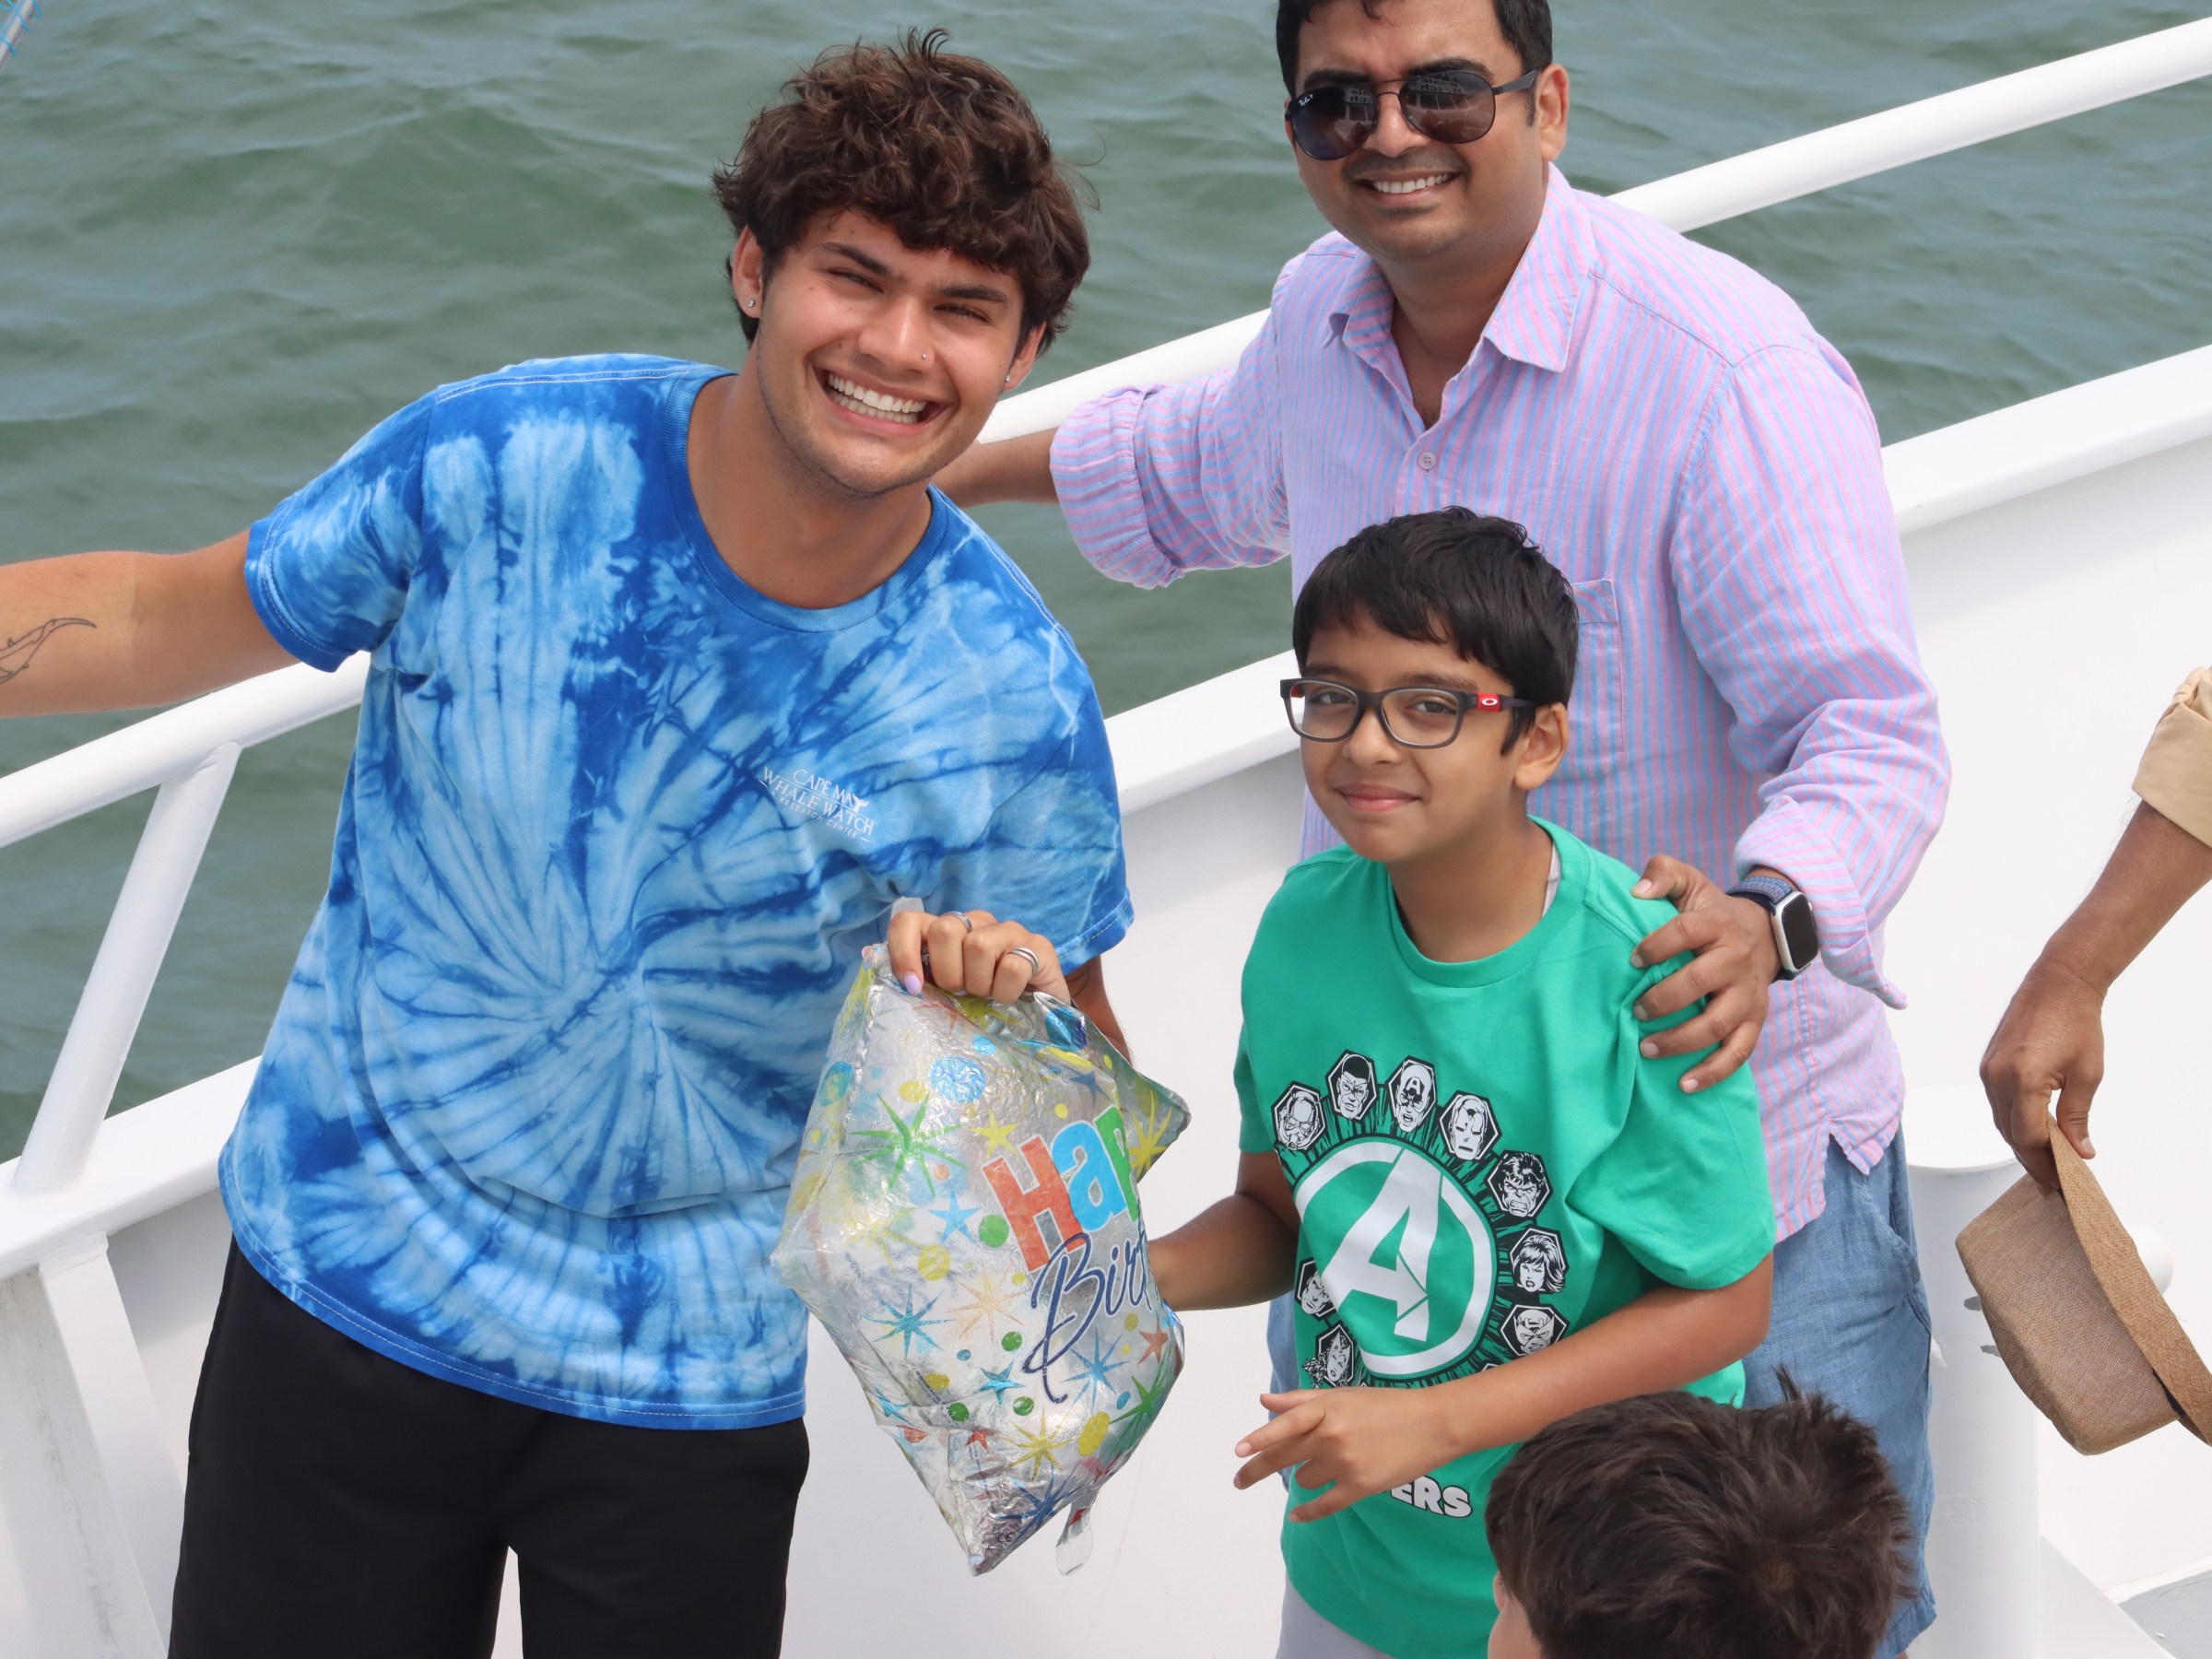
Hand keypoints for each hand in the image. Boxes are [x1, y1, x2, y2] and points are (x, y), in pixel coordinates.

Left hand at [884, 907, 1068, 1003]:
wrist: (1038, 1024)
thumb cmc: (983, 1008)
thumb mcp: (943, 995)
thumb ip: (913, 975)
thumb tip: (869, 955)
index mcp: (947, 932)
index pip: (910, 921)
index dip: (904, 951)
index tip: (914, 987)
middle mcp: (976, 923)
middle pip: (945, 928)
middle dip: (949, 972)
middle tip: (962, 992)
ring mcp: (1008, 931)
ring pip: (978, 946)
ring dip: (980, 984)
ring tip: (988, 995)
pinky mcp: (1038, 946)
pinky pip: (1012, 966)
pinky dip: (1007, 992)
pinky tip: (1012, 998)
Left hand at [1233, 1388, 1454, 1522]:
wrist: (1432, 1424)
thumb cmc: (1385, 1406)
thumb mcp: (1343, 1396)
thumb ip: (1301, 1401)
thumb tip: (1264, 1401)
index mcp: (1327, 1408)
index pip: (1285, 1424)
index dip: (1260, 1438)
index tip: (1238, 1451)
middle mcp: (1332, 1435)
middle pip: (1285, 1456)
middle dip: (1257, 1469)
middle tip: (1239, 1481)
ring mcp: (1346, 1463)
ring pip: (1305, 1479)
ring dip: (1304, 1476)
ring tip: (1326, 1465)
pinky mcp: (1361, 1486)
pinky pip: (1324, 1505)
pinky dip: (1308, 1512)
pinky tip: (1296, 1515)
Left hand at [1628, 856, 1778, 1091]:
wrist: (1764, 933)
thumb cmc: (1710, 913)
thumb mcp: (1691, 883)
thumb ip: (1663, 873)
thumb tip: (1636, 891)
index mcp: (1716, 925)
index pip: (1685, 933)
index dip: (1656, 946)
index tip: (1630, 961)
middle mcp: (1736, 960)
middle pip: (1700, 982)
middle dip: (1663, 999)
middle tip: (1634, 1010)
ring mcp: (1748, 995)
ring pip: (1719, 1024)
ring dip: (1681, 1040)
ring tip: (1646, 1048)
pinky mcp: (1755, 1022)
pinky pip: (1739, 1053)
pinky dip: (1713, 1072)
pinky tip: (1685, 1085)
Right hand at [1980, 955, 2103, 1190]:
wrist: (2057, 985)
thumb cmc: (2077, 1023)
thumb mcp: (2088, 1075)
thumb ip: (2078, 1117)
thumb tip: (2081, 1151)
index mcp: (2024, 1080)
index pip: (2028, 1138)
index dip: (2045, 1163)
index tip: (2062, 1180)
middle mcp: (1997, 1077)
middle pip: (2009, 1134)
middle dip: (2032, 1158)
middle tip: (2056, 1177)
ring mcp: (1988, 1070)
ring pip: (2000, 1120)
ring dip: (2021, 1141)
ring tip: (2047, 1157)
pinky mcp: (1987, 1065)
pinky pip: (1997, 1103)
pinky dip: (2013, 1120)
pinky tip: (2033, 1129)